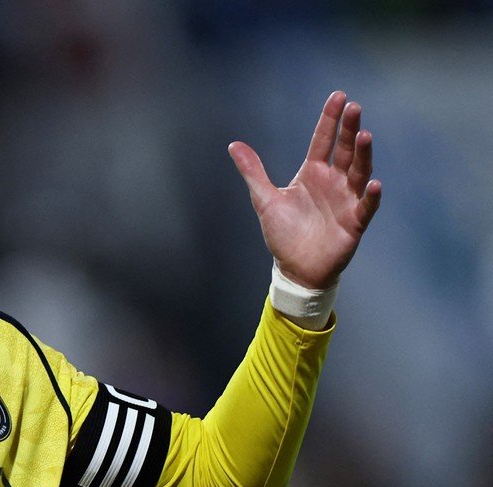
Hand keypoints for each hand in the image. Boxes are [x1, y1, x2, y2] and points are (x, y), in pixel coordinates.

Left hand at [229, 91, 381, 289]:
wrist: (296, 268)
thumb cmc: (284, 233)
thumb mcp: (264, 199)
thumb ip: (253, 171)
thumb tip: (234, 145)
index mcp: (313, 174)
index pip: (323, 141)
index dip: (331, 120)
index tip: (339, 96)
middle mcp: (333, 182)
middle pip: (345, 151)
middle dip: (350, 130)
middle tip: (355, 107)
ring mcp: (346, 200)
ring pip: (359, 173)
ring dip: (363, 155)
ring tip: (365, 136)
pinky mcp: (354, 222)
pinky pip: (366, 206)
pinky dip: (371, 196)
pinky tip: (375, 183)